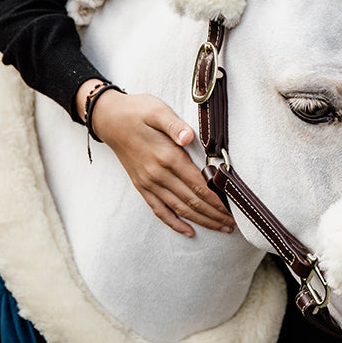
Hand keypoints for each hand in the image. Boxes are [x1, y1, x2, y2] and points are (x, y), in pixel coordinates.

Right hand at [77, 82, 234, 237]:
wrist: (109, 119)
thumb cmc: (136, 112)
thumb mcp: (157, 111)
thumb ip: (174, 125)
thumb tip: (188, 136)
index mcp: (167, 157)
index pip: (198, 185)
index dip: (217, 200)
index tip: (232, 210)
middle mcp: (158, 175)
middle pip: (192, 201)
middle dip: (214, 215)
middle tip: (233, 225)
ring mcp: (148, 183)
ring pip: (180, 209)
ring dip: (201, 221)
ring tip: (220, 228)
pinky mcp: (141, 186)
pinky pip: (159, 210)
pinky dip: (175, 223)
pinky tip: (188, 231)